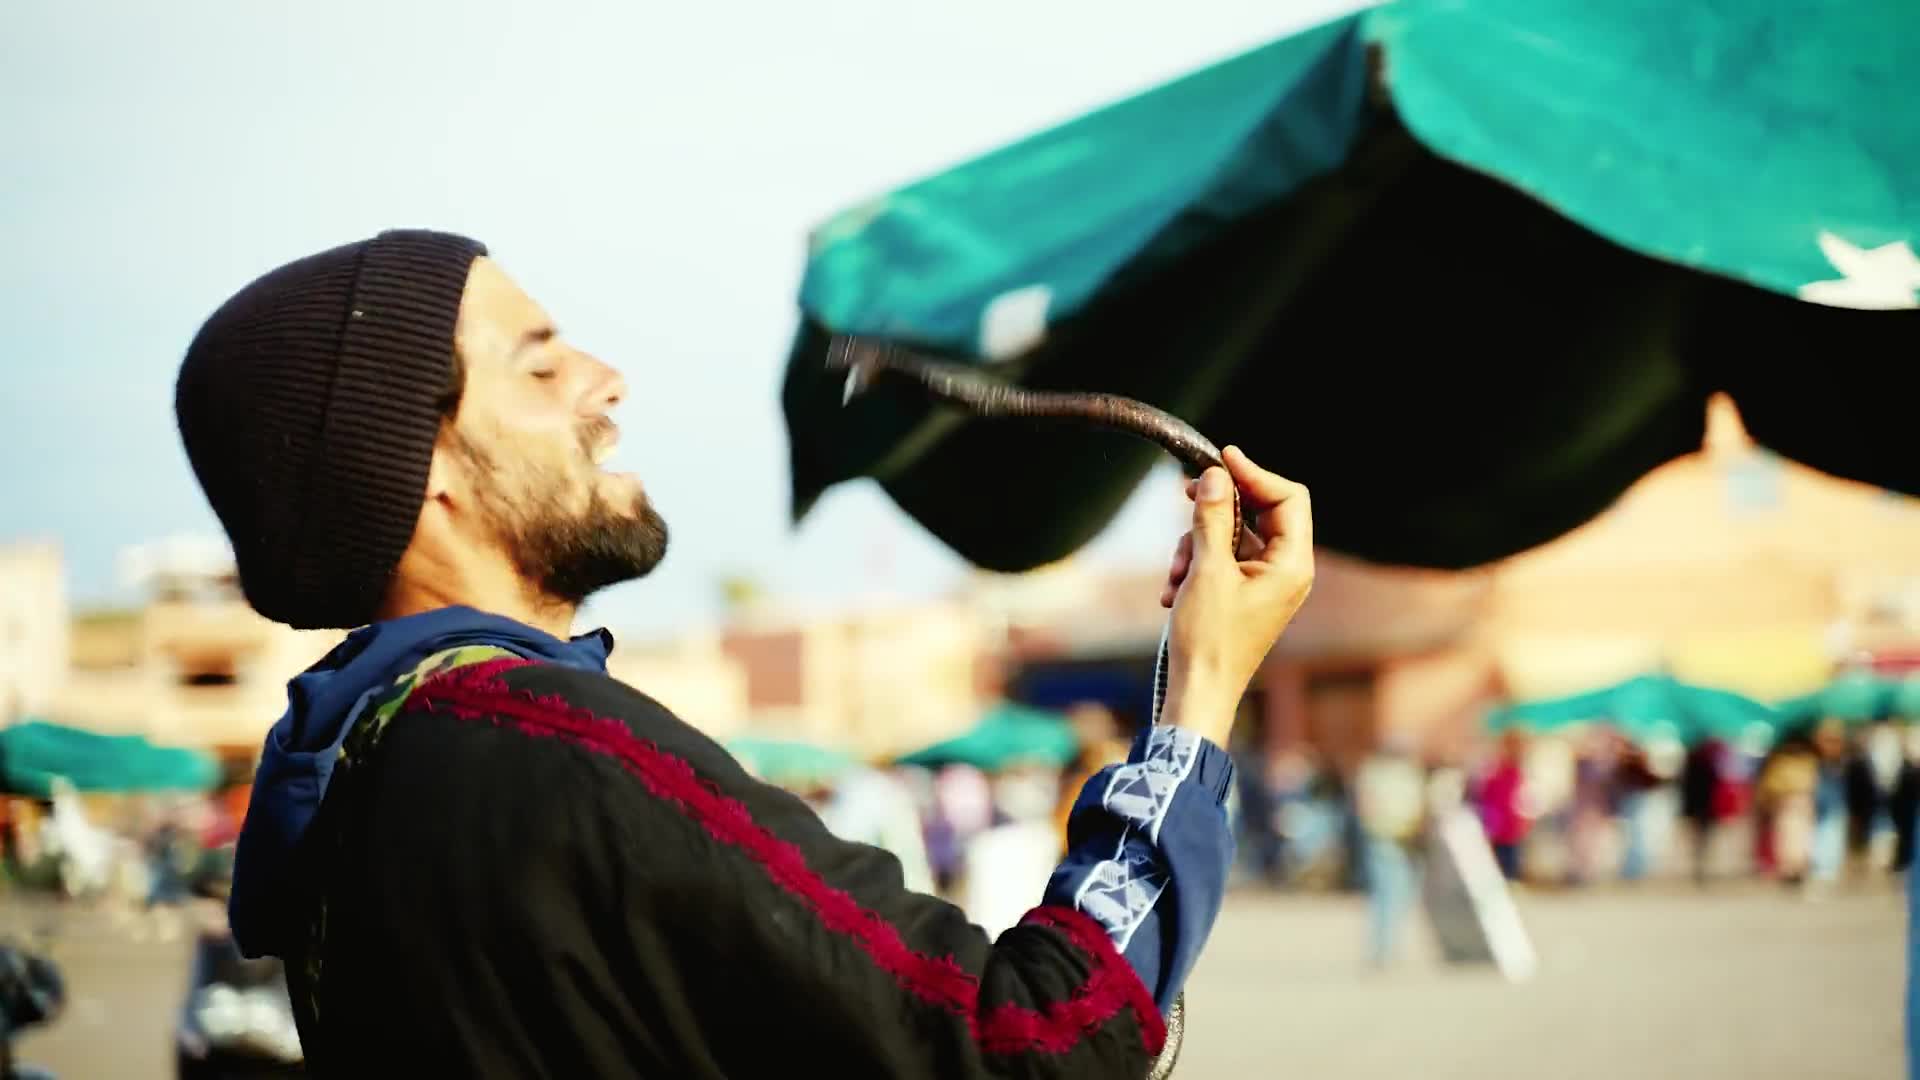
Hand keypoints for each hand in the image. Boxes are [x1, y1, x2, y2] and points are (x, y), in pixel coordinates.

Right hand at [1156, 446, 1313, 744]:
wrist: (1197, 694)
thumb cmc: (1208, 639)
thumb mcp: (1207, 569)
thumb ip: (1214, 517)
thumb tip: (1216, 475)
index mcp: (1292, 564)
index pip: (1287, 498)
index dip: (1254, 473)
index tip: (1220, 458)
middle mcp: (1285, 572)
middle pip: (1258, 512)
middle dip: (1216, 511)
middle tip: (1185, 495)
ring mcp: (1263, 585)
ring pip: (1231, 536)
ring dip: (1196, 544)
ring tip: (1174, 574)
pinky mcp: (1241, 596)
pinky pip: (1221, 561)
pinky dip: (1194, 566)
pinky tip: (1172, 591)